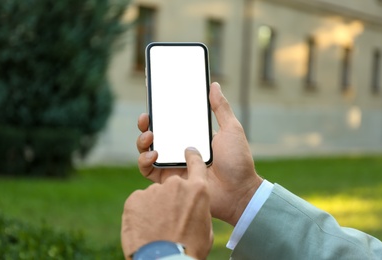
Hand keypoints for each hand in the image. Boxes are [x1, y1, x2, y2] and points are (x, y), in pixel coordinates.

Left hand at [121, 148, 212, 259]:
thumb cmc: (189, 249)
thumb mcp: (206, 228)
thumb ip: (199, 209)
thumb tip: (193, 206)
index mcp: (197, 190)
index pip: (196, 163)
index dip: (192, 156)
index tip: (188, 152)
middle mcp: (175, 184)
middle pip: (172, 185)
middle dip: (171, 198)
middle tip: (170, 219)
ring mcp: (153, 190)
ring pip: (154, 195)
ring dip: (155, 208)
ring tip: (157, 228)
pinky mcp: (134, 198)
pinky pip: (139, 202)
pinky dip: (141, 212)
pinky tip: (145, 228)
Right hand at [136, 82, 262, 225]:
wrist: (239, 191)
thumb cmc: (238, 161)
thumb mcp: (231, 129)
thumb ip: (221, 108)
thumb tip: (214, 85)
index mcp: (193, 136)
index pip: (171, 122)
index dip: (160, 112)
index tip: (154, 101)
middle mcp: (180, 149)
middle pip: (155, 135)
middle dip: (145, 125)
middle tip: (146, 118)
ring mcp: (173, 165)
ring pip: (147, 151)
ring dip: (142, 141)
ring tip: (150, 136)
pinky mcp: (169, 180)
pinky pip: (148, 171)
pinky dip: (144, 161)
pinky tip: (153, 154)